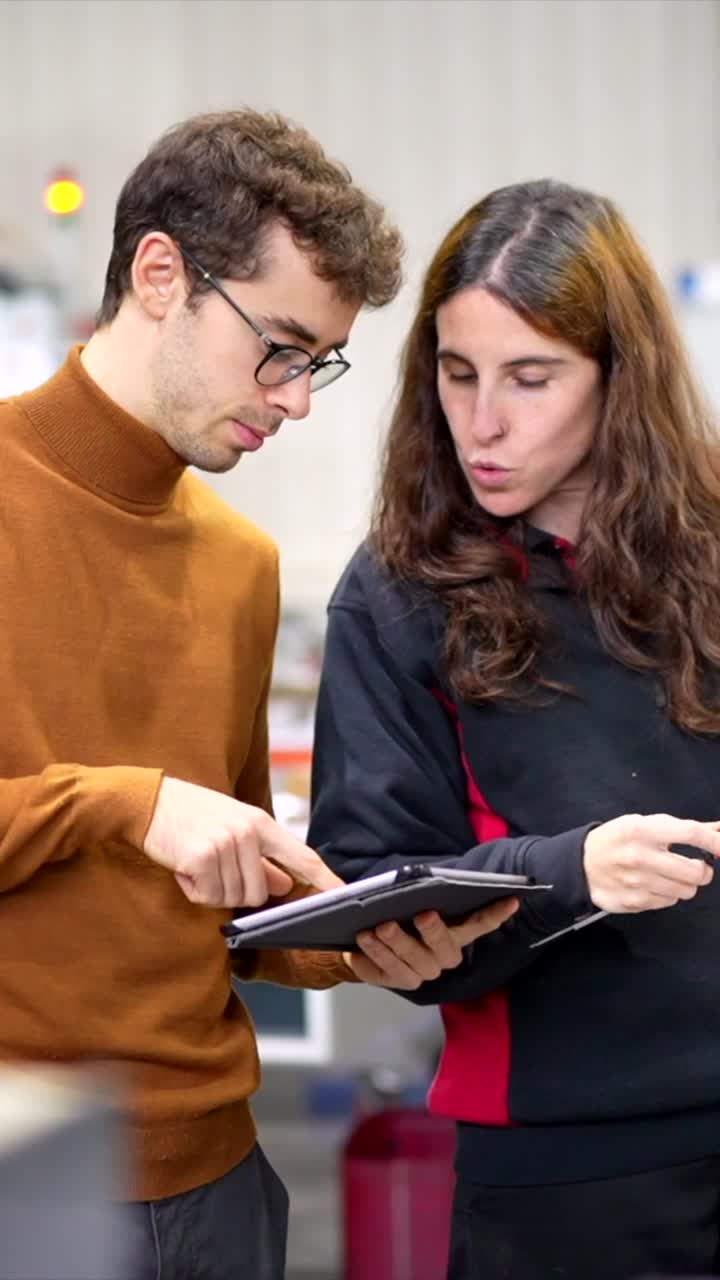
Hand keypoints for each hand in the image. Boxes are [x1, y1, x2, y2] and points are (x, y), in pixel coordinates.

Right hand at [144, 777, 342, 907]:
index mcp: (260, 823)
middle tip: (212, 869)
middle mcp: (247, 833)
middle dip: (235, 892)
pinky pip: (206, 897)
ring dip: (210, 890)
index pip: (303, 856)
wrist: (146, 801)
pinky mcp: (201, 858)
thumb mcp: (231, 827)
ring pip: (232, 899)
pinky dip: (192, 889)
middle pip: (259, 894)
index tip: (342, 895)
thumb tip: (283, 885)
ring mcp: (225, 845)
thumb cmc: (189, 814)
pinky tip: (182, 866)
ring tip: (195, 862)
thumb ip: (260, 857)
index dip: (325, 879)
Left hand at [343, 896, 518, 989]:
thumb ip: (422, 893)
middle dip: (434, 932)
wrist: (367, 935)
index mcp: (455, 934)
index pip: (479, 924)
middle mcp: (442, 957)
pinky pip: (386, 971)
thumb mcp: (410, 899)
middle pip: (444, 948)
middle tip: (422, 915)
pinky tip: (364, 940)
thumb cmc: (398, 911)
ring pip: (412, 962)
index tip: (511, 899)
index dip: (495, 914)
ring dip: (395, 944)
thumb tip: (425, 878)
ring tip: (379, 927)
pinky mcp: (395, 981)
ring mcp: (420, 972)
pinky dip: (374, 954)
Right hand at [583, 813, 719, 912]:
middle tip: (695, 867)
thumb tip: (719, 829)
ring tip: (670, 876)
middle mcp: (640, 856)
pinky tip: (655, 885)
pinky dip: (668, 894)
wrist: (581, 865)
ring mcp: (637, 882)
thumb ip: (683, 828)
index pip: (690, 833)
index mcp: (641, 830)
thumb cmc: (616, 840)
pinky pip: (669, 902)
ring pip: (686, 890)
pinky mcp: (635, 902)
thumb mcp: (643, 824)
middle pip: (695, 871)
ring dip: (685, 884)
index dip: (713, 841)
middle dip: (702, 871)